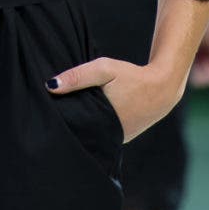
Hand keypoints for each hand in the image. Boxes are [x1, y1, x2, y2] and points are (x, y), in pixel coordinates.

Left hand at [45, 57, 182, 142]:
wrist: (162, 89)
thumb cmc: (131, 76)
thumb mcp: (104, 69)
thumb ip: (78, 76)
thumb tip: (50, 86)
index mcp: (100, 123)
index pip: (71, 126)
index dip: (58, 118)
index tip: (46, 109)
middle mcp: (108, 137)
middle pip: (80, 131)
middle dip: (68, 121)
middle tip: (53, 108)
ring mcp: (116, 140)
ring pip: (91, 133)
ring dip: (82, 123)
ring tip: (66, 111)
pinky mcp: (122, 138)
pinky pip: (102, 133)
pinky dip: (95, 124)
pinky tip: (87, 113)